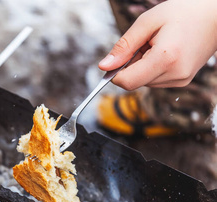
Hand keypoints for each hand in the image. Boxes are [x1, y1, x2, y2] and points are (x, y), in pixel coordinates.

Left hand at [99, 0, 216, 89]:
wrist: (216, 14)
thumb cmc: (183, 12)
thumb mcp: (147, 22)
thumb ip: (124, 46)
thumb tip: (104, 66)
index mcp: (165, 59)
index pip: (127, 82)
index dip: (115, 73)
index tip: (117, 58)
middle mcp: (175, 74)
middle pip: (135, 82)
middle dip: (132, 65)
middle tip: (145, 43)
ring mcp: (181, 80)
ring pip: (145, 82)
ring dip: (143, 66)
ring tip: (158, 45)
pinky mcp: (183, 80)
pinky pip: (156, 80)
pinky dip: (153, 68)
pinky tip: (165, 52)